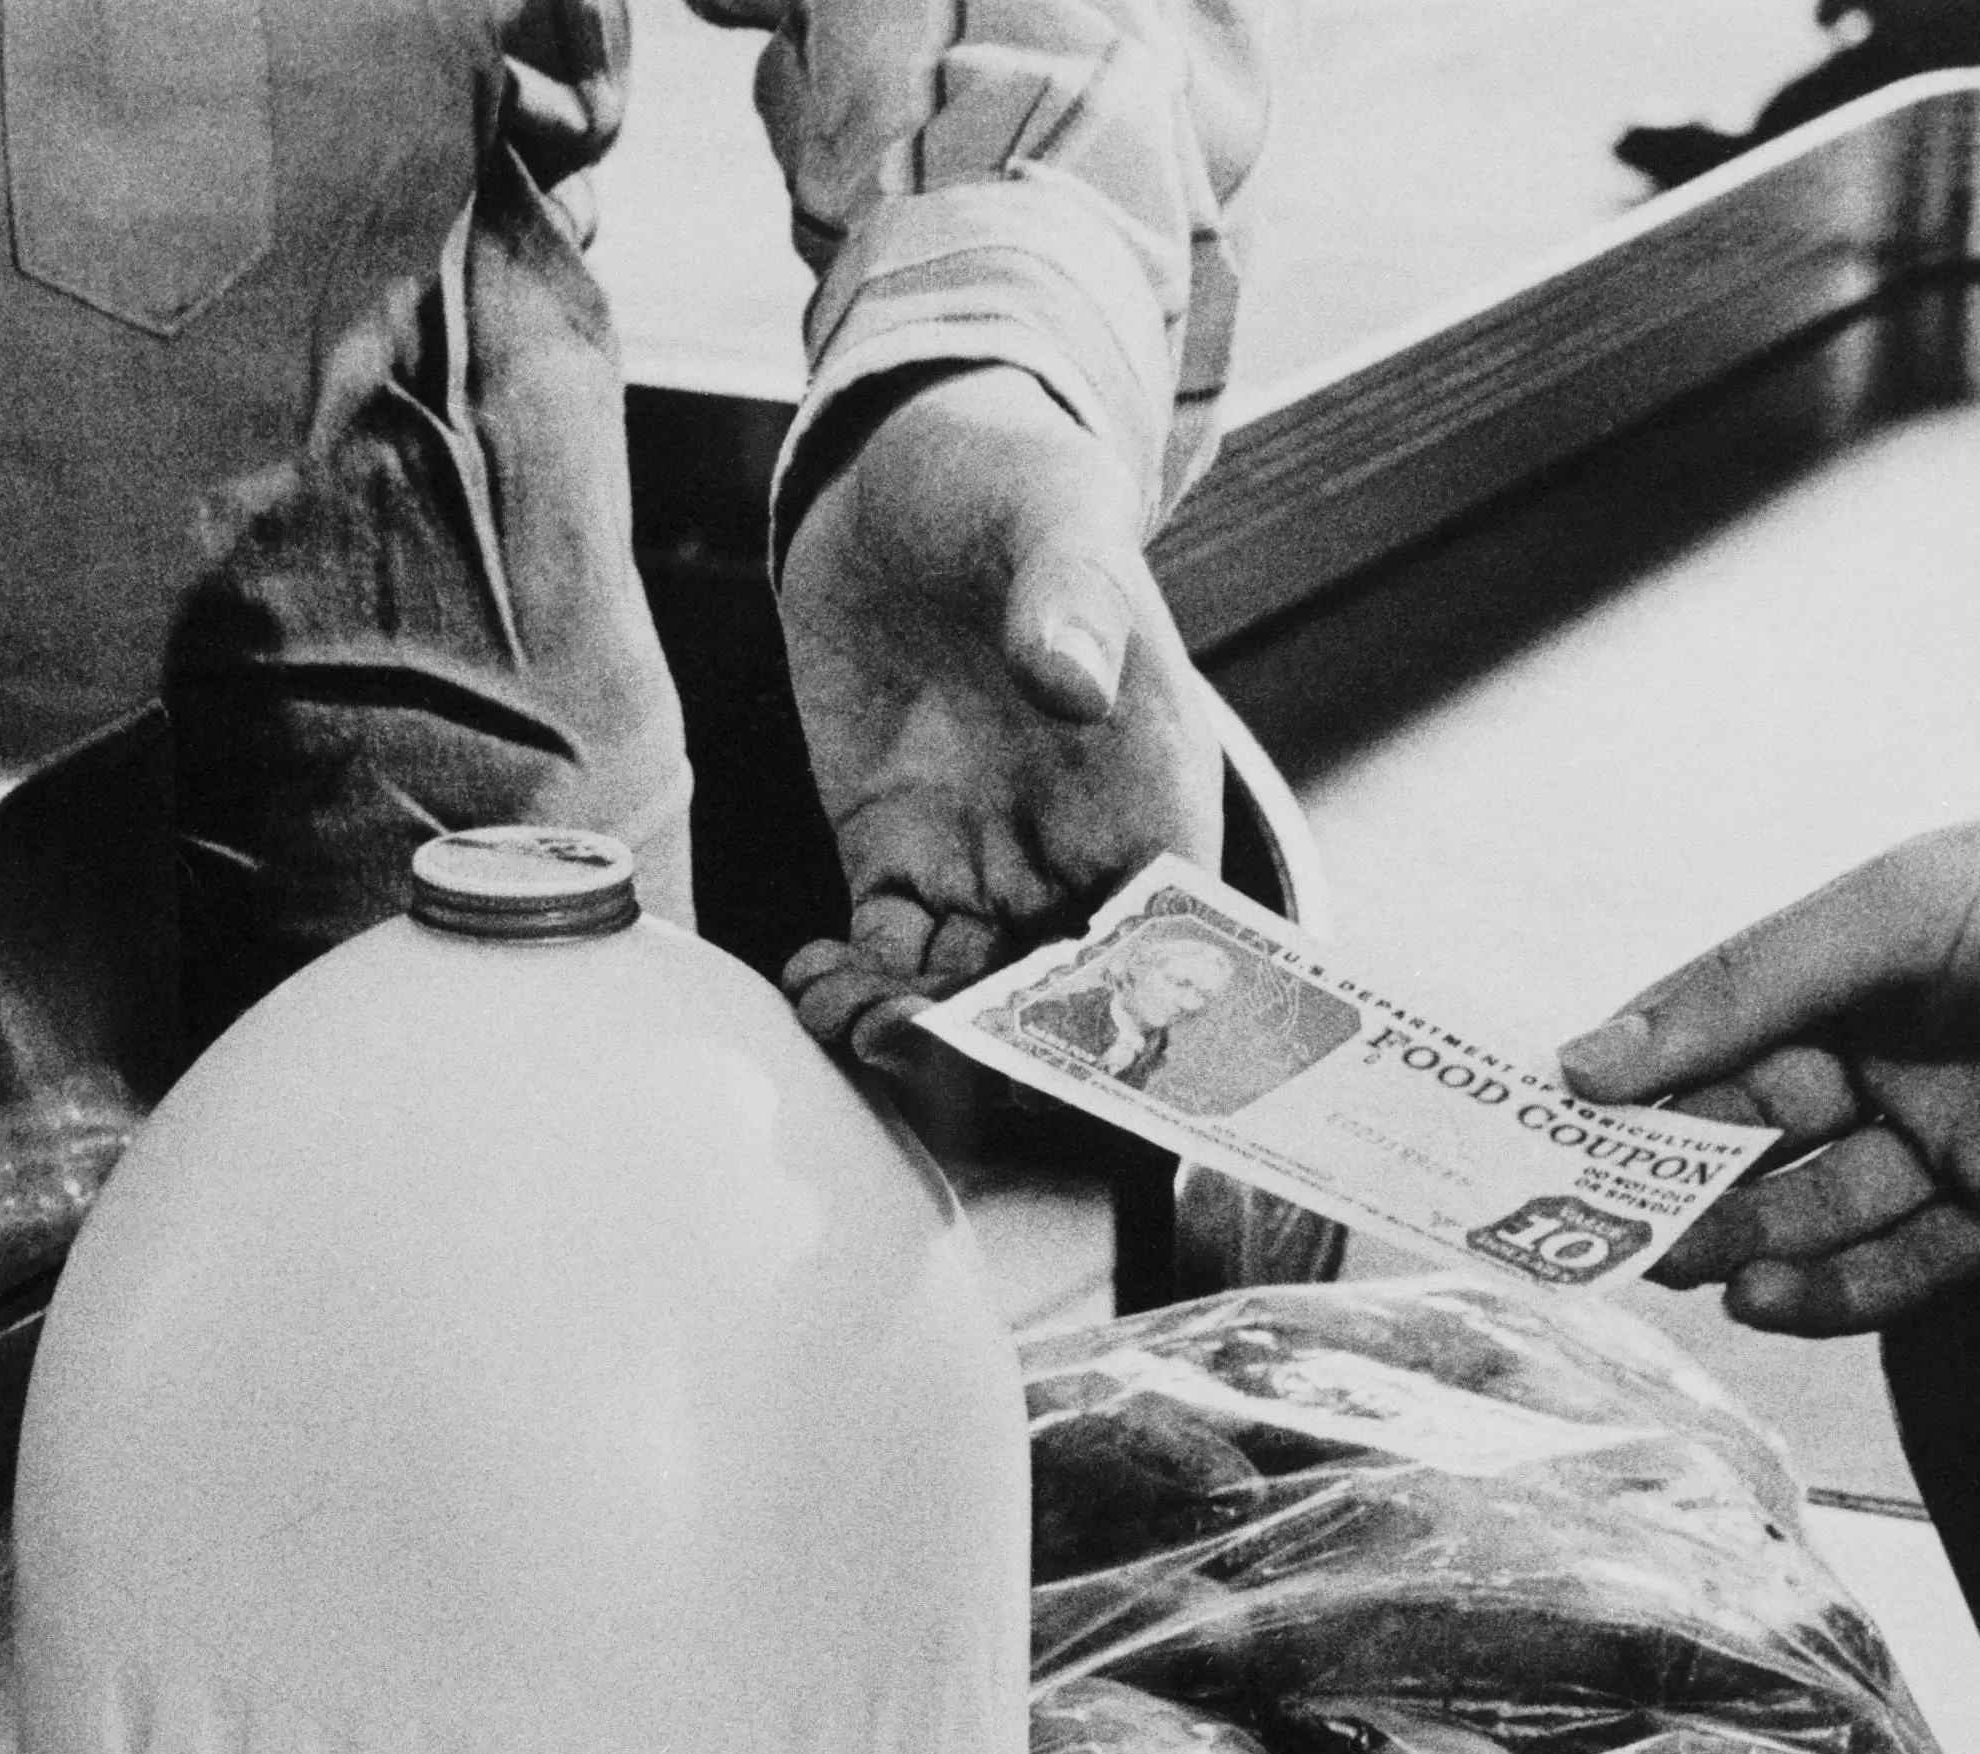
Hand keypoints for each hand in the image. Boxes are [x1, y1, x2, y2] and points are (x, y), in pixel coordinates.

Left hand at [773, 365, 1218, 1066]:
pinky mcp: (898, 861)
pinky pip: (885, 961)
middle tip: (918, 1052)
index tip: (1063, 1049)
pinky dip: (851, 991)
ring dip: (910, 1034)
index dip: (1134, 1012)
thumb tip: (1073, 679)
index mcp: (1155, 793)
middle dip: (998, 1053)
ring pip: (964, 1002)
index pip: (1170, 940)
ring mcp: (987, 865)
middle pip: (1063, 1005)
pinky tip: (810, 979)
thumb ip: (1072, 597)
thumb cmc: (1012, 481)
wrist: (901, 474)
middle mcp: (1080, 852)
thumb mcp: (1052, 516)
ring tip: (847, 1018)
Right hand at [1557, 720, 1979, 1332]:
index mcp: (1851, 965)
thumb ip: (1738, 993)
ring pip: (1819, 1208)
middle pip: (1750, 1137)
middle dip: (1670, 1183)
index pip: (1706, 1040)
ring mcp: (1958, 1136)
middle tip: (1588, 1231)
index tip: (1533, 1140)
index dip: (1624, 1092)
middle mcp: (1896, 1053)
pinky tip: (1774, 1297)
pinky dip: (1837, 1290)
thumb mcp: (1893, 915)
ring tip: (1688, 1266)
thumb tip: (1588, 1058)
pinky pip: (1908, 1267)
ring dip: (1748, 1239)